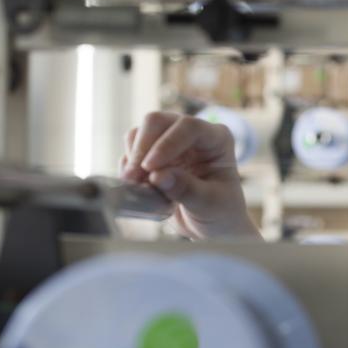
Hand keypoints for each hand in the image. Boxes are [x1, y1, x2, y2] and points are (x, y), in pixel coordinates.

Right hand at [120, 111, 259, 239]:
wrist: (211, 226)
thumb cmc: (220, 213)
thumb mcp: (209, 205)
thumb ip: (186, 190)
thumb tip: (157, 176)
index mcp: (217, 139)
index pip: (189, 127)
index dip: (166, 143)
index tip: (150, 168)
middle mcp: (193, 134)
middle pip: (157, 121)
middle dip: (142, 148)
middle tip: (133, 177)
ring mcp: (171, 141)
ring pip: (140, 133)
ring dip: (132, 158)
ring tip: (137, 185)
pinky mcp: (153, 153)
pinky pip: (131, 150)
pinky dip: (128, 166)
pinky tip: (137, 186)